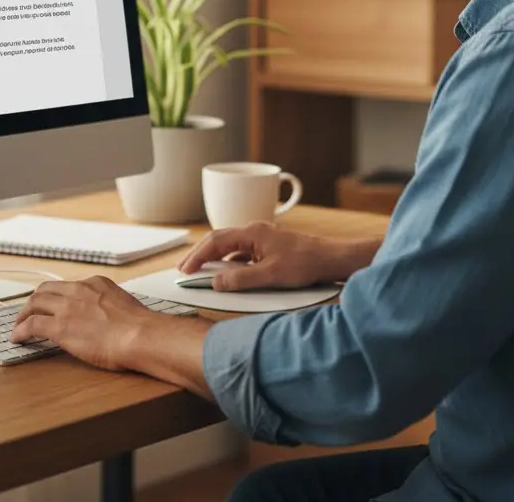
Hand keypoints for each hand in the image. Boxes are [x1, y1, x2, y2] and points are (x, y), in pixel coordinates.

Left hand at [9, 275, 156, 370]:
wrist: (140, 334)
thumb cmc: (139, 327)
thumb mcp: (123, 305)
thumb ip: (109, 306)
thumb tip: (107, 318)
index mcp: (96, 284)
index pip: (67, 287)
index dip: (55, 297)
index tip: (51, 305)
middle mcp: (79, 290)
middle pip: (46, 290)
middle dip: (34, 301)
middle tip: (28, 313)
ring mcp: (68, 307)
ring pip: (35, 303)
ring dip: (23, 315)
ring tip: (19, 326)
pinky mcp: (60, 326)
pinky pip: (31, 325)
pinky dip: (20, 331)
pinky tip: (18, 338)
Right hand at [177, 222, 342, 290]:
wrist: (329, 259)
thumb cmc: (304, 263)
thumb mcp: (270, 275)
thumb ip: (240, 279)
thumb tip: (215, 282)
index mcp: (252, 233)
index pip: (216, 241)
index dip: (197, 255)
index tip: (185, 270)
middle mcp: (254, 231)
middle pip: (219, 240)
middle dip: (200, 254)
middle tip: (184, 269)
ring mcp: (261, 238)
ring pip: (229, 245)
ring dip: (213, 257)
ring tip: (200, 270)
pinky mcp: (268, 247)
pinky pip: (241, 251)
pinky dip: (228, 260)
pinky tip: (227, 272)